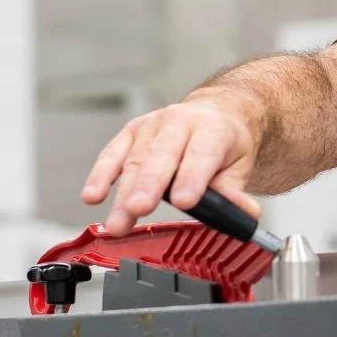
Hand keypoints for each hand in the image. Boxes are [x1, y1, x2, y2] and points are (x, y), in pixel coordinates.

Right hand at [80, 97, 261, 237]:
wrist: (216, 113)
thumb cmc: (224, 143)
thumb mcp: (239, 166)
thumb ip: (235, 193)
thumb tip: (243, 217)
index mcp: (213, 129)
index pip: (202, 154)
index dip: (192, 177)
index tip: (184, 201)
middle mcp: (180, 122)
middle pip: (163, 156)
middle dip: (150, 185)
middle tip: (139, 210)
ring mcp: (153, 126)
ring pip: (135, 160)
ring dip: (123, 193)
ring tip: (117, 223)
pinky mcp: (131, 132)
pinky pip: (112, 154)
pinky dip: (100, 175)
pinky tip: (93, 196)